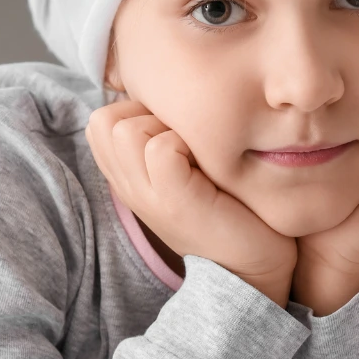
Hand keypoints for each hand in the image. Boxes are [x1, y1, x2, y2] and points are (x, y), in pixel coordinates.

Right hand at [86, 99, 297, 306]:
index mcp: (126, 176)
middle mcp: (127, 186)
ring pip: (127, 129)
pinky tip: (211, 169)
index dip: (142, 112)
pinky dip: (189, 146)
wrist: (256, 268)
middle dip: (150, 116)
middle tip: (190, 144)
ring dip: (169, 129)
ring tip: (200, 156)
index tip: (180, 136)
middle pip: (106, 118)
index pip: (102, 118)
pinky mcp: (174, 203)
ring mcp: (145, 196)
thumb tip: (166, 90)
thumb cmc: (230, 209)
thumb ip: (166, 135)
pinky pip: (161, 148)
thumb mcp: (188, 168)